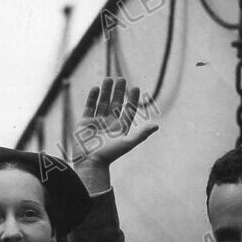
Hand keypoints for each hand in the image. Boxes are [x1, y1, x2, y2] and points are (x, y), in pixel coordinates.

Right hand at [70, 77, 157, 192]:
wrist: (89, 162)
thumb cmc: (109, 155)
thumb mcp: (127, 143)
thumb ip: (141, 134)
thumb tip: (156, 126)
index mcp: (120, 128)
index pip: (128, 110)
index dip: (132, 99)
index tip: (135, 88)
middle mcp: (109, 123)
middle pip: (115, 104)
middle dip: (118, 91)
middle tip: (121, 79)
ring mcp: (97, 122)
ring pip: (102, 103)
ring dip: (106, 91)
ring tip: (108, 79)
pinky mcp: (85, 123)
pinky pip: (89, 107)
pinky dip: (92, 98)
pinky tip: (96, 88)